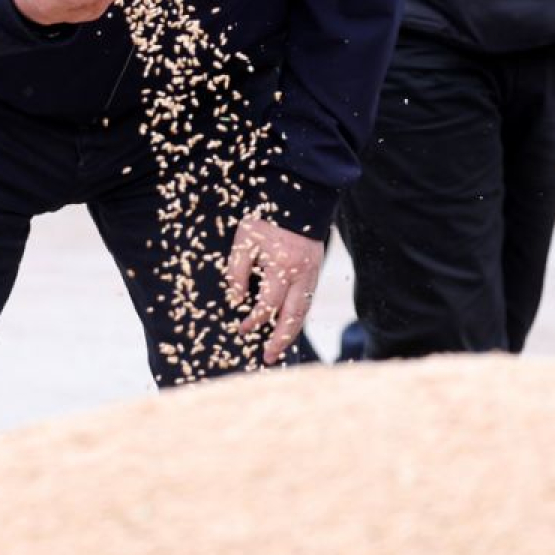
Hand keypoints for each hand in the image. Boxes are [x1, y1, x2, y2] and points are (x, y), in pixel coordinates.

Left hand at [224, 215, 323, 364]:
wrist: (296, 197)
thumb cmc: (265, 218)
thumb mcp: (243, 241)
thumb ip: (237, 272)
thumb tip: (237, 300)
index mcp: (283, 266)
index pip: (268, 304)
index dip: (254, 320)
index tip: (243, 329)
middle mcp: (302, 274)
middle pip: (294, 317)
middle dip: (281, 340)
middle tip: (269, 357)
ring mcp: (313, 272)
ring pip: (305, 310)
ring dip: (292, 331)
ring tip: (279, 347)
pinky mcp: (317, 268)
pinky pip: (309, 299)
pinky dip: (299, 315)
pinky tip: (289, 323)